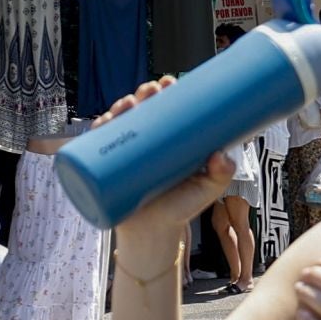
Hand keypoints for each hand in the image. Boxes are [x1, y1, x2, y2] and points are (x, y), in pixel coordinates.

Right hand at [101, 79, 233, 264]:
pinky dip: (98, 130)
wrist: (153, 236)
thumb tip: (222, 156)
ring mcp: (125, 154)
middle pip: (140, 110)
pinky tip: (102, 122)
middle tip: (150, 92)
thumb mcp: (206, 191)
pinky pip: (98, 146)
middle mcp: (144, 144)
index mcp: (167, 141)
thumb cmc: (180, 210)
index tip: (169, 83)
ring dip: (120, 107)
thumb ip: (220, 175)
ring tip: (128, 105)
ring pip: (119, 122)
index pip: (164, 109)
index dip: (164, 92)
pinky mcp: (108, 169)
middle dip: (142, 94)